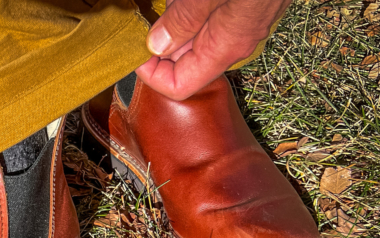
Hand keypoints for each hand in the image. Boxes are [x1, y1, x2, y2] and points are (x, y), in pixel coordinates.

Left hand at [136, 0, 290, 100]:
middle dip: (158, 43)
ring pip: (195, 36)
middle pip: (184, 62)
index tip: (136, 51)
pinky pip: (209, 18)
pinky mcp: (244, 8)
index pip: (179, 87)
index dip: (151, 75)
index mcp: (224, 48)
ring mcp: (240, 25)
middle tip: (143, 18)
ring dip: (174, 20)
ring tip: (167, 2)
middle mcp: (233, 43)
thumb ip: (183, 19)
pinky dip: (190, 8)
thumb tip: (157, 45)